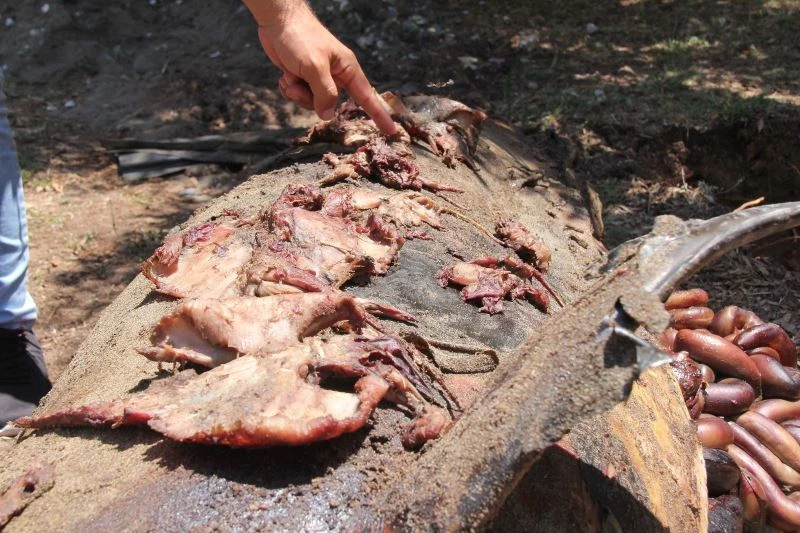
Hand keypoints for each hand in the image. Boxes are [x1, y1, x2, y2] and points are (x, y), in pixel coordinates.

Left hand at [245, 1, 395, 135]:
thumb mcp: (315, 66)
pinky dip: (289, 88)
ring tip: (290, 75)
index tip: (391, 131)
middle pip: (329, 105)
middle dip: (310, 98)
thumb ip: (324, 93)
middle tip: (298, 81)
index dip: (380, 115)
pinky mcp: (303, 78)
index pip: (367, 97)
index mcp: (347, 70)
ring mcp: (318, 78)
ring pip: (311, 103)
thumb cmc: (300, 37)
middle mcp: (336, 76)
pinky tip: (284, 75)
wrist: (278, 20)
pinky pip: (298, 96)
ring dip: (297, 92)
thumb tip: (328, 116)